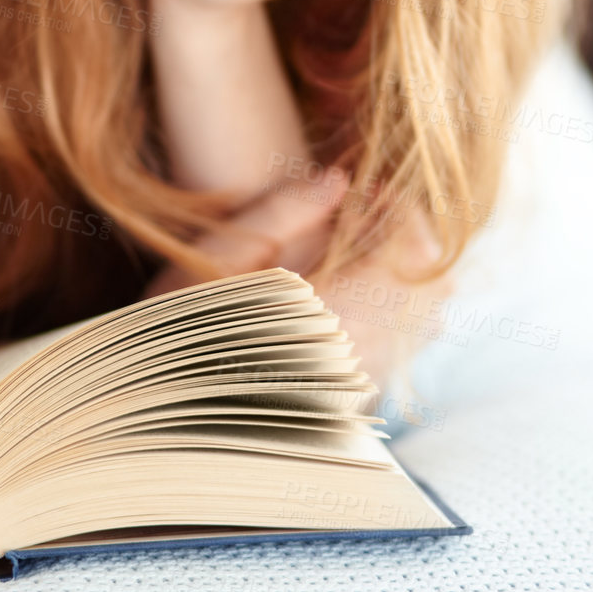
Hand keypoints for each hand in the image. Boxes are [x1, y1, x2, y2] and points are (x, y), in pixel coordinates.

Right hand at [141, 166, 449, 391]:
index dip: (400, 207)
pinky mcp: (353, 403)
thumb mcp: (217, 258)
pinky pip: (404, 346)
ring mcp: (361, 387)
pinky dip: (396, 307)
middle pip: (434, 285)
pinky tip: (348, 288)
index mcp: (330, 317)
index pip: (411, 250)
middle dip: (410, 236)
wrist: (158, 414)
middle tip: (363, 210)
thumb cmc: (177, 331)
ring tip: (357, 246)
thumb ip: (284, 212)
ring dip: (407, 271)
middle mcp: (359, 360)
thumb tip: (339, 177)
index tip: (366, 186)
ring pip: (427, 318)